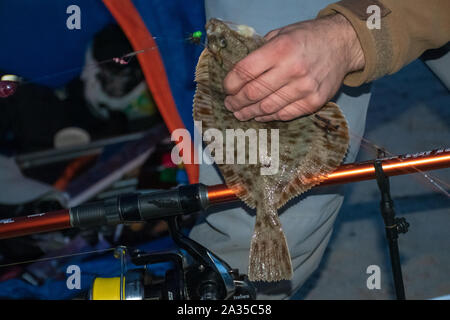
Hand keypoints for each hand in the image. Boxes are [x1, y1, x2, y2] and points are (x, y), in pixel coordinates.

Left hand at [223, 14, 364, 121]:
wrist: (343, 45)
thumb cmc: (308, 37)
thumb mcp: (282, 33)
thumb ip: (261, 52)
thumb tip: (239, 73)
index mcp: (281, 49)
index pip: (245, 71)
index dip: (231, 83)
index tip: (226, 88)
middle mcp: (292, 69)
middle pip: (254, 92)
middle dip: (236, 101)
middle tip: (230, 104)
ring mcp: (304, 88)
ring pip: (267, 107)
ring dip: (249, 112)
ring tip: (240, 113)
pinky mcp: (313, 102)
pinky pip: (284, 114)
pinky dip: (268, 116)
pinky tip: (260, 115)